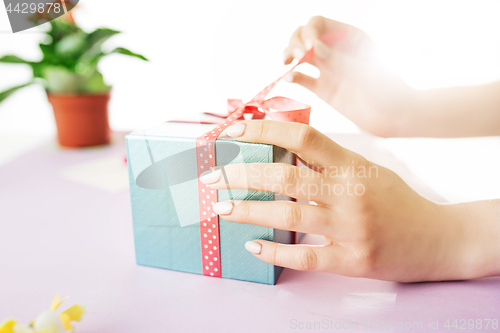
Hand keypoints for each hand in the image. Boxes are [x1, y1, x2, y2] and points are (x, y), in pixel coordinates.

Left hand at [200, 120, 499, 281]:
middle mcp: (349, 194)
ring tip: (221, 208)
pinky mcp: (351, 260)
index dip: (263, 131)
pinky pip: (304, 258)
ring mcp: (350, 229)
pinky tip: (252, 246)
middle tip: (213, 177)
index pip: (301, 138)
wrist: (438, 237)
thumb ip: (328, 162)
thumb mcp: (366, 169)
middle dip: (241, 175)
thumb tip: (280, 152)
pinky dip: (274, 252)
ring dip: (247, 212)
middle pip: (284, 178)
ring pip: (287, 217)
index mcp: (352, 165)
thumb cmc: (397, 200)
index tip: (234, 131)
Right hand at [283, 16, 417, 136]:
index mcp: (348, 37)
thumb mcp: (364, 71)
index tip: (309, 48)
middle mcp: (334, 50)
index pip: (318, 24)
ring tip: (286, 64)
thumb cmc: (388, 90)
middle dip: (295, 43)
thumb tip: (314, 49)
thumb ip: (338, 59)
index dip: (308, 32)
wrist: (394, 118)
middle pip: (303, 36)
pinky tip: (288, 79)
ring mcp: (327, 69)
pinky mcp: (323, 89)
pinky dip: (292, 77)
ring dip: (289, 56)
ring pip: (299, 56)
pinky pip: (302, 79)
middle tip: (295, 57)